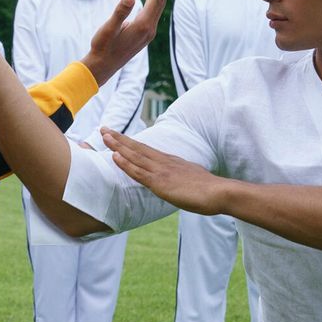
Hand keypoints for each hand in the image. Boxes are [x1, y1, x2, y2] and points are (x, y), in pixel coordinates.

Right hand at [81, 0, 174, 85]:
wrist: (103, 66)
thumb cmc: (103, 47)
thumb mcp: (108, 28)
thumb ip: (119, 13)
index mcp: (143, 26)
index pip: (157, 0)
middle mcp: (148, 30)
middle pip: (160, 3)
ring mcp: (146, 34)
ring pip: (156, 10)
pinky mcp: (142, 36)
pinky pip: (151, 16)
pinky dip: (153, 4)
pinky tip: (150, 0)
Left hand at [102, 128, 228, 214]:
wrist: (218, 192)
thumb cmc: (209, 189)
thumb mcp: (192, 178)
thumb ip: (181, 177)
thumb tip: (177, 179)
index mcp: (170, 161)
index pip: (146, 150)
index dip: (130, 143)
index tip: (117, 136)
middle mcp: (164, 162)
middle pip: (137, 147)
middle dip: (119, 138)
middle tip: (104, 128)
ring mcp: (161, 171)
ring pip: (134, 155)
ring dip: (117, 145)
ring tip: (104, 136)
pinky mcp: (160, 182)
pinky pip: (138, 172)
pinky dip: (125, 163)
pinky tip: (114, 156)